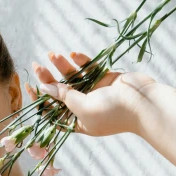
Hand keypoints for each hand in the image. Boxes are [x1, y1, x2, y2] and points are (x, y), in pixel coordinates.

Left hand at [24, 51, 157, 136]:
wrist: (145, 104)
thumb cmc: (113, 112)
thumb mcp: (82, 108)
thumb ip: (63, 97)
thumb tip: (45, 88)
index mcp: (77, 121)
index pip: (53, 111)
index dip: (40, 99)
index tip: (30, 86)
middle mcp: (84, 107)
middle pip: (61, 92)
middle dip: (48, 79)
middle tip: (37, 66)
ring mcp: (96, 93)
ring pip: (74, 78)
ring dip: (63, 66)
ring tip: (53, 54)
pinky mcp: (106, 79)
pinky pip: (89, 69)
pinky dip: (82, 61)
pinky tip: (73, 54)